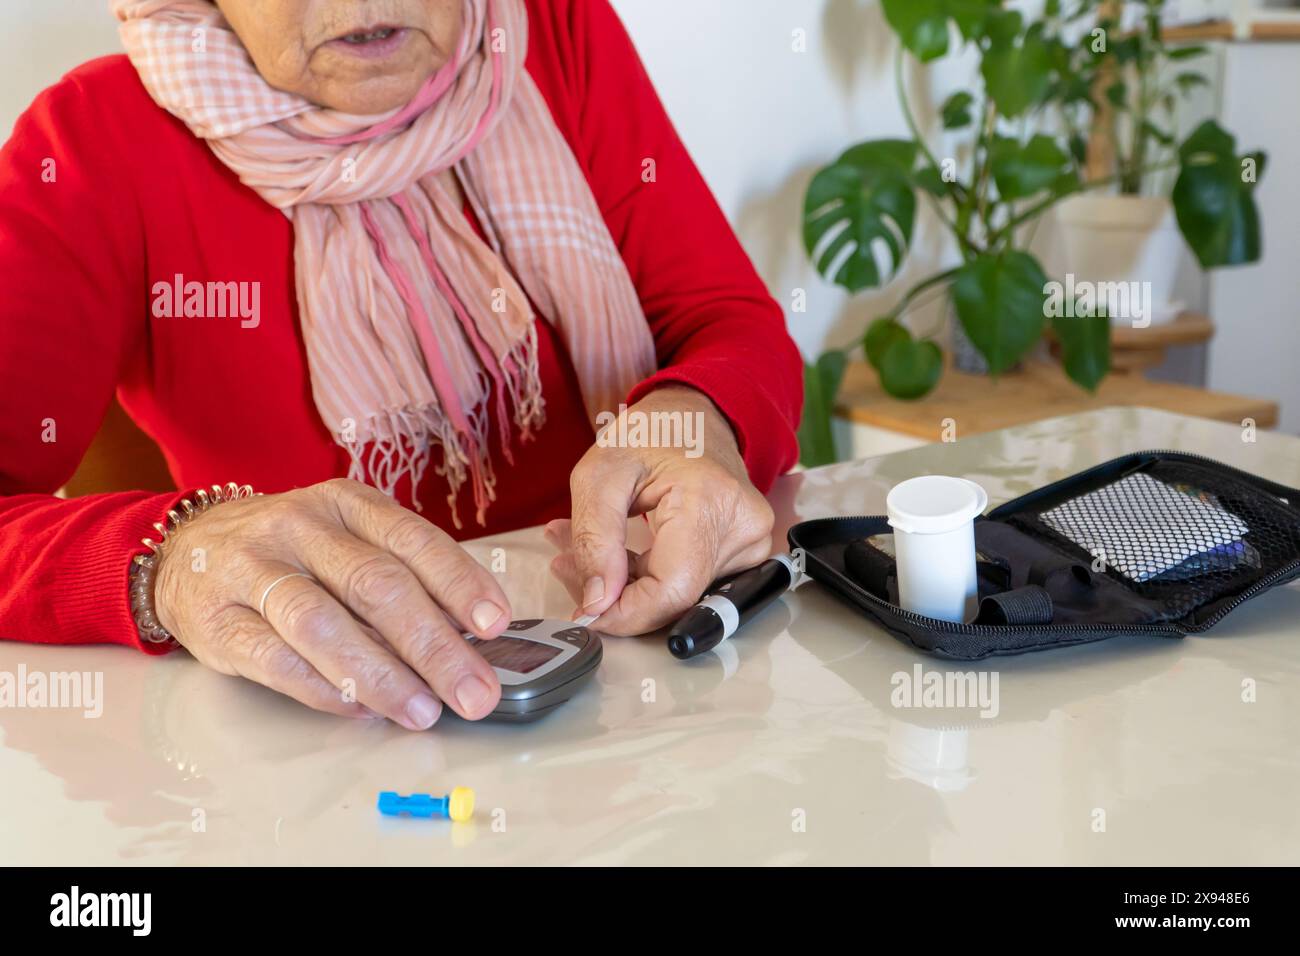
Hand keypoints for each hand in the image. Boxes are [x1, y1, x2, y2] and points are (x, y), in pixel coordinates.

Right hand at [152, 478, 510, 728]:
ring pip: (324, 623)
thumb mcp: (348, 540)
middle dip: (434, 645)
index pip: (412, 540)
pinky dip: (321, 687)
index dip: (458, 582)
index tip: (495, 623)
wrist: (184, 551)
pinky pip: (274, 659)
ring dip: (380, 675)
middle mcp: (300, 528)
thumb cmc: (292, 551)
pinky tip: (358, 709)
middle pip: (376, 585)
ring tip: (422, 711)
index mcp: (346, 504)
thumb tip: (468, 634)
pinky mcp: (216, 620)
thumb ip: (402, 576)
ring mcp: (252, 570)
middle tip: (474, 692)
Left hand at [546, 386, 773, 634]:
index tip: (585, 608)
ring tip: (585, 551)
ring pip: (680, 596)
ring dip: (628, 586)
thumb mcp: (600, 474)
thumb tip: (597, 602)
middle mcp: (743, 528)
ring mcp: (752, 543)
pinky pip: (691, 585)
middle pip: (675, 598)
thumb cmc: (651, 432)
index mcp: (710, 503)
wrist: (695, 414)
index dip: (626, 613)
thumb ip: (594, 540)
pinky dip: (648, 578)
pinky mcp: (747, 552)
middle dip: (616, 595)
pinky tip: (620, 555)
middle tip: (567, 564)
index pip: (673, 591)